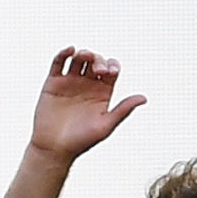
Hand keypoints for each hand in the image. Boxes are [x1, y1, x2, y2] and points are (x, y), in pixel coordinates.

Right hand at [30, 46, 139, 162]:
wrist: (54, 148)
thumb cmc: (81, 140)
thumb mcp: (106, 125)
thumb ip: (123, 109)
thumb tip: (143, 98)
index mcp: (102, 92)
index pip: (111, 70)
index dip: (112, 65)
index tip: (110, 72)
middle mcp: (87, 85)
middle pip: (95, 62)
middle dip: (98, 60)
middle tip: (98, 69)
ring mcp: (70, 83)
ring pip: (78, 60)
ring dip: (84, 53)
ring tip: (84, 56)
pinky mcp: (53, 84)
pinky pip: (58, 64)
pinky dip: (63, 54)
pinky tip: (70, 50)